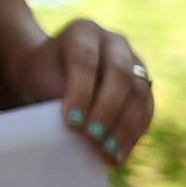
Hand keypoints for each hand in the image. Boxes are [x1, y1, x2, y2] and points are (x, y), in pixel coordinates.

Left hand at [17, 15, 154, 168]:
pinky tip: (120, 154)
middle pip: (120, 74)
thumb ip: (57, 96)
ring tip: (110, 154)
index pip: (86, 60)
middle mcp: (115, 42)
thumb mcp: (39, 80)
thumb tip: (79, 129)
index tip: (71, 122)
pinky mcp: (144, 86)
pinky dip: (134, 134)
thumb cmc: (41, 77)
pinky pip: (146, 110)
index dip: (81, 92)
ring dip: (125, 127)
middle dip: (108, 109)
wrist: (52, 75)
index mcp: (84, 32)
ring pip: (139, 93)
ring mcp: (135, 62)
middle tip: (94, 138)